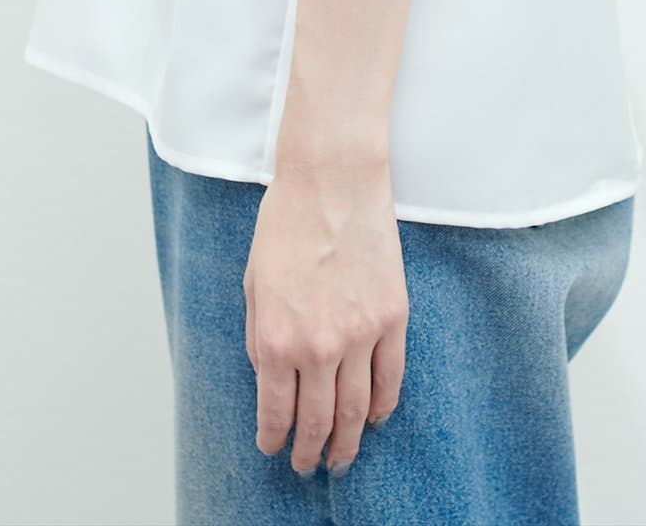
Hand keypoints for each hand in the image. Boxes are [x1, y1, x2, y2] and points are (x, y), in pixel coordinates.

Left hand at [243, 148, 408, 476]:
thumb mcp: (253, 283)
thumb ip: (260, 336)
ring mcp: (360, 335)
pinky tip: (374, 418)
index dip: (274, 439)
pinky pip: (391, 378)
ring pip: (355, 410)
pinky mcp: (393, 318)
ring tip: (341, 456)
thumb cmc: (286, 222)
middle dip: (311, 451)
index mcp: (275, 339)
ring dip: (347, 442)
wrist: (332, 181)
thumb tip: (270, 376)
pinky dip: (382, 406)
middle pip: (317, 422)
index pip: (275, 412)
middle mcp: (318, 347)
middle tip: (309, 465)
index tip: (274, 450)